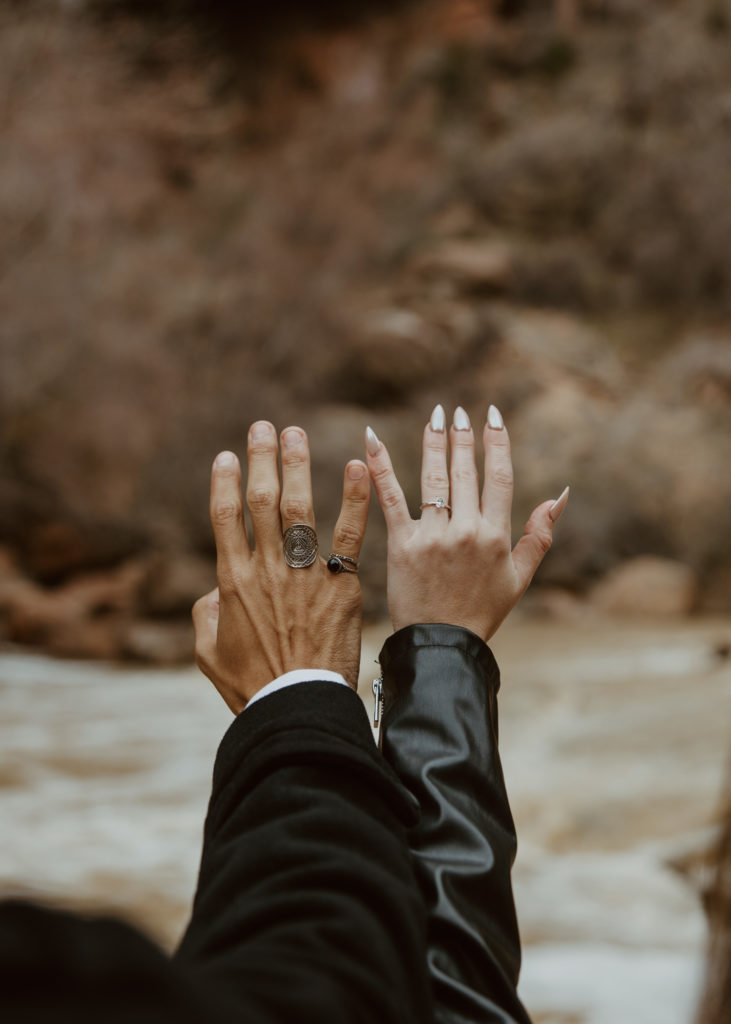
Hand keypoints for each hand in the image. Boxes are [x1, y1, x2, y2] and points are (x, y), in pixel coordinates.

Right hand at [193, 422, 369, 712]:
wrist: (297, 707)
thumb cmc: (252, 685)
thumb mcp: (209, 652)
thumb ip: (206, 615)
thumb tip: (212, 593)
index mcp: (231, 581)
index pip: (224, 517)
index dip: (225, 482)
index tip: (227, 456)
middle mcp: (266, 569)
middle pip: (261, 501)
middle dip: (261, 459)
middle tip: (264, 428)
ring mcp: (304, 574)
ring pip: (299, 507)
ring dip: (297, 465)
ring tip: (296, 434)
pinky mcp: (341, 586)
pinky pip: (349, 533)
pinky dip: (354, 497)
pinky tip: (358, 466)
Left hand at [365, 404, 568, 641]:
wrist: (442, 645)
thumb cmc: (482, 612)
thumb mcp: (520, 577)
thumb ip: (539, 534)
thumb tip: (560, 494)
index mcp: (496, 536)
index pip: (499, 477)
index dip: (496, 443)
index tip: (492, 417)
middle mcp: (466, 531)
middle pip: (465, 472)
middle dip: (463, 437)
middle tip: (458, 412)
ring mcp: (432, 536)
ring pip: (434, 478)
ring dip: (434, 442)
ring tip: (435, 416)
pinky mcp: (401, 544)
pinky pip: (390, 498)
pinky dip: (381, 466)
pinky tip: (372, 439)